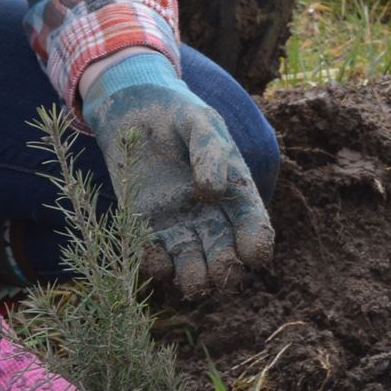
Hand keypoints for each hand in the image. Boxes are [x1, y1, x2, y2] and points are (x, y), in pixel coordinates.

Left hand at [83, 52, 272, 300]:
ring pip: (193, 267)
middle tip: (218, 270)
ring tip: (191, 280)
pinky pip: (156, 259)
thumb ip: (210, 151)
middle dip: (226, 271)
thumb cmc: (176, 113)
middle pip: (226, 257)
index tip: (250, 253)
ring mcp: (179, 226)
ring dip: (195, 280)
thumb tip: (213, 193)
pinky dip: (157, 267)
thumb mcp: (200, 122)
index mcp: (236, 194)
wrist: (134, 110)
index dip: (257, 246)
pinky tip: (156, 258)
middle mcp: (211, 217)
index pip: (256, 228)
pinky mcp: (146, 228)